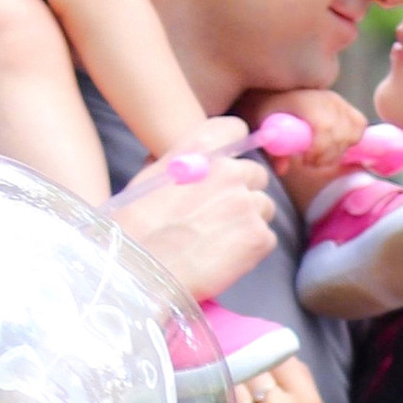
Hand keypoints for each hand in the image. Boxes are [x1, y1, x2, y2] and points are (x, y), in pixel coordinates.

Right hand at [118, 145, 277, 303]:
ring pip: (263, 207)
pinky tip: (225, 259)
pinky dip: (251, 249)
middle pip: (256, 174)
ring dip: (248, 221)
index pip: (235, 129)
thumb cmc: (135, 229)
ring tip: (218, 241)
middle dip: (242, 192)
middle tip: (218, 217)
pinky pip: (267, 237)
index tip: (228, 166)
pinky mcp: (258, 236)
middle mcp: (229, 170)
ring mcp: (247, 203)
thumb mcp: (152, 178)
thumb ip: (184, 163)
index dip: (234, 150)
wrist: (138, 273)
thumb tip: (201, 163)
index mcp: (200, 149)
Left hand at [229, 354, 338, 402]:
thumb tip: (279, 356)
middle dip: (242, 368)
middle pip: (251, 369)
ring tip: (217, 386)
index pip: (280, 358)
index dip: (265, 353)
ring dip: (224, 387)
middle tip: (231, 369)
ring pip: (229, 389)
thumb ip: (302, 390)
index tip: (254, 355)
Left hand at [237, 88, 369, 185]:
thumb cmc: (265, 108)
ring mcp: (338, 100)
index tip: (304, 161)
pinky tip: (333, 145)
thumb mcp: (262, 126)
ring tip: (319, 155)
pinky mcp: (346, 105)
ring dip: (338, 150)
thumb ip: (273, 149)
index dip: (320, 149)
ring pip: (353, 132)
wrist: (272, 89)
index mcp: (304, 100)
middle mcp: (326, 98)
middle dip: (327, 155)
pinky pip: (359, 125)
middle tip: (308, 162)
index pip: (325, 127)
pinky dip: (350, 139)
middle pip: (341, 134)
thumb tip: (282, 169)